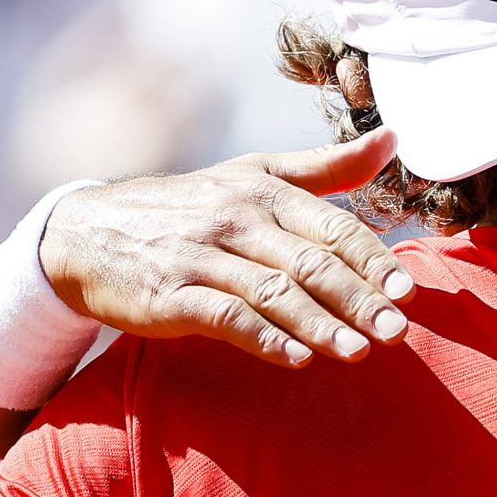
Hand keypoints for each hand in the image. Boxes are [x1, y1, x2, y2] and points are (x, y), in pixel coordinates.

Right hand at [40, 132, 415, 367]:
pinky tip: (295, 359)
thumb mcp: (255, 174)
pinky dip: (262, 338)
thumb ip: (327, 166)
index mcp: (265, 191)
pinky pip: (225, 317)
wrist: (88, 233)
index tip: (408, 292)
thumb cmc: (189, 205)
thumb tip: (393, 137)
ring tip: (359, 351)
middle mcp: (237, 219)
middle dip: (358, 299)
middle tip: (397, 331)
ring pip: (273, 292)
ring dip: (319, 324)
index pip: (331, 226)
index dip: (372, 260)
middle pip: (310, 262)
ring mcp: (202, 257)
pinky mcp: (171, 294)